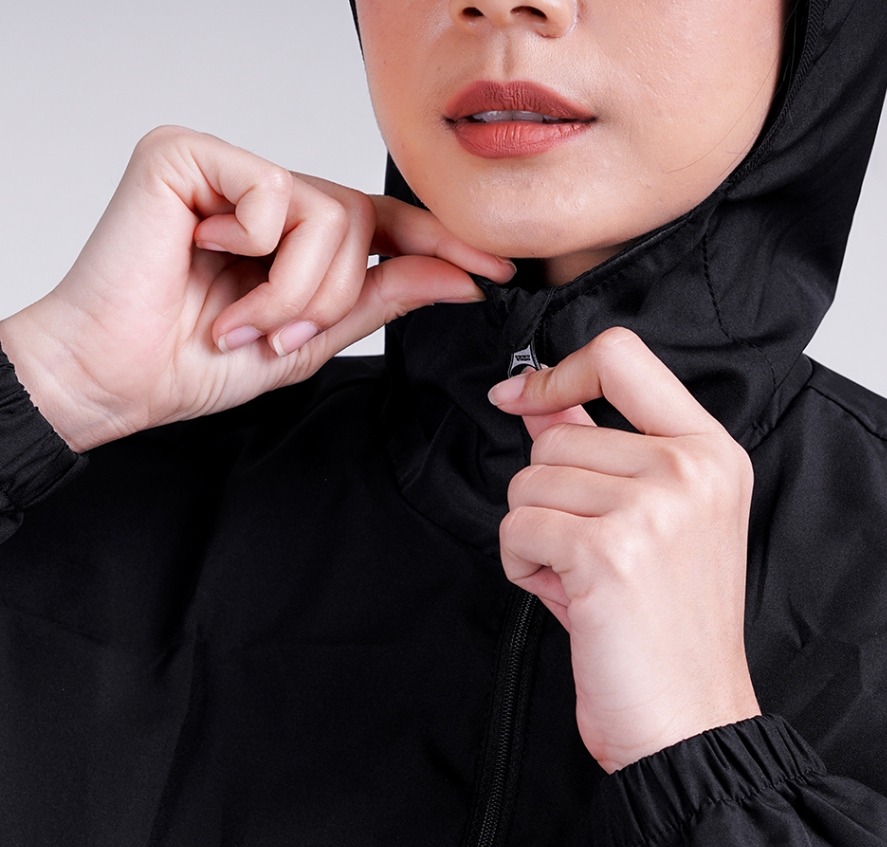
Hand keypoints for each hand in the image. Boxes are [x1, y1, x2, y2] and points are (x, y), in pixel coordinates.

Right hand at [0, 126, 512, 450]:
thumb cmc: (195, 360)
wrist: (115, 375)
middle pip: (361, 222)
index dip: (440, 244)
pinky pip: (276, 196)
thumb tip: (455, 277)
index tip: (495, 271)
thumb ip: (381, 298)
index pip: (383, 225)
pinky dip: (256, 254)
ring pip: (328, 213)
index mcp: (292, 236)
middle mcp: (266, 195)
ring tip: (241, 320)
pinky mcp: (189, 154)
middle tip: (278, 336)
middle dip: (332, 298)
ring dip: (296, 290)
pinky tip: (204, 261)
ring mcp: (228, 169)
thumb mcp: (311, 338)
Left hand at [489, 328, 759, 772]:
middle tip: (588, 552)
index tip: (522, 397)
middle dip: (547, 497)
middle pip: (554, 437)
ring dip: (535, 535)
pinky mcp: (608, 550)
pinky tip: (568, 597)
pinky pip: (517, 528)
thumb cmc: (667, 629)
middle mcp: (689, 469)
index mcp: (710, 452)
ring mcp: (652, 506)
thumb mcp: (651, 522)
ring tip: (583, 579)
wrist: (689, 720)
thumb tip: (535, 401)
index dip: (559, 373)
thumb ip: (598, 450)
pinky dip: (523, 565)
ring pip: (528, 482)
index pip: (621, 357)